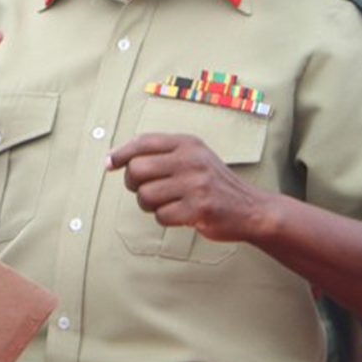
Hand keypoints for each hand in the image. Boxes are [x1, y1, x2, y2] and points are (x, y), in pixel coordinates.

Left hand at [107, 133, 272, 242]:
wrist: (252, 209)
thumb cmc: (212, 183)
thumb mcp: (192, 156)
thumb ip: (159, 153)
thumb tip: (113, 158)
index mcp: (187, 143)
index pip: (142, 142)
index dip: (120, 153)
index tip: (109, 164)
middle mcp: (191, 159)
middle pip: (137, 170)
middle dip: (133, 184)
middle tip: (145, 190)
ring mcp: (196, 183)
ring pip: (145, 196)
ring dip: (149, 205)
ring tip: (167, 204)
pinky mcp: (200, 208)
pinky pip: (161, 216)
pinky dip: (165, 219)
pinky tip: (180, 215)